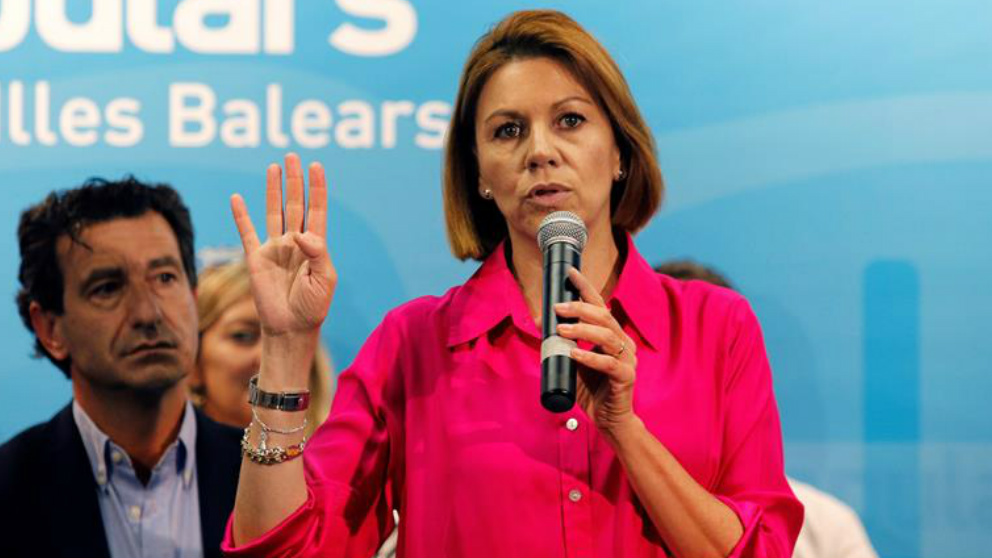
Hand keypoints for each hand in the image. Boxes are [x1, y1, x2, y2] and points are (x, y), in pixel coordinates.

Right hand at [230, 153, 336, 338]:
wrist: (290, 327)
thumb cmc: (312, 306)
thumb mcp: (324, 279)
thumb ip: (318, 253)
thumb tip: (301, 234)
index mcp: (315, 246)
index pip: (316, 210)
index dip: (317, 188)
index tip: (316, 166)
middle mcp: (295, 242)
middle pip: (295, 204)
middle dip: (294, 181)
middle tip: (292, 156)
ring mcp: (275, 248)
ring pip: (273, 212)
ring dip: (274, 190)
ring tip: (274, 166)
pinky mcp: (256, 258)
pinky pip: (246, 232)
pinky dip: (241, 216)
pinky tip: (237, 197)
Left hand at [554, 267, 637, 434]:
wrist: (609, 420)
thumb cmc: (592, 389)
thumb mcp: (573, 362)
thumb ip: (562, 344)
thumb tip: (540, 322)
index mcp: (613, 335)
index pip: (600, 305)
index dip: (585, 288)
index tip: (570, 272)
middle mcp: (623, 343)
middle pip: (603, 316)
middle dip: (579, 308)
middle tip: (557, 308)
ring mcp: (627, 359)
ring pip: (606, 335)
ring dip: (581, 330)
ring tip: (561, 330)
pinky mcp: (626, 377)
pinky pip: (608, 363)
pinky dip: (589, 357)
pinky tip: (574, 354)